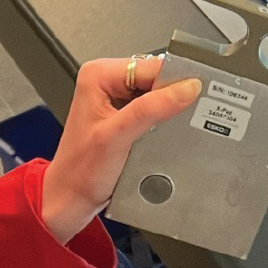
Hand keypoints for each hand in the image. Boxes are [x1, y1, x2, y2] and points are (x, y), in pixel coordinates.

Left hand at [38, 55, 200, 241]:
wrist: (70, 202)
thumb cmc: (80, 171)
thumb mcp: (117, 136)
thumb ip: (152, 108)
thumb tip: (187, 87)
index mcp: (98, 74)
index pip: (150, 66)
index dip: (175, 79)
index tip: (197, 92)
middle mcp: (105, 81)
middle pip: (154, 78)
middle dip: (172, 95)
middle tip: (189, 112)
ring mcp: (115, 99)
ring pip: (156, 94)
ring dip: (168, 109)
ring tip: (173, 126)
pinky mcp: (123, 115)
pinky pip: (152, 108)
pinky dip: (162, 120)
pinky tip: (165, 133)